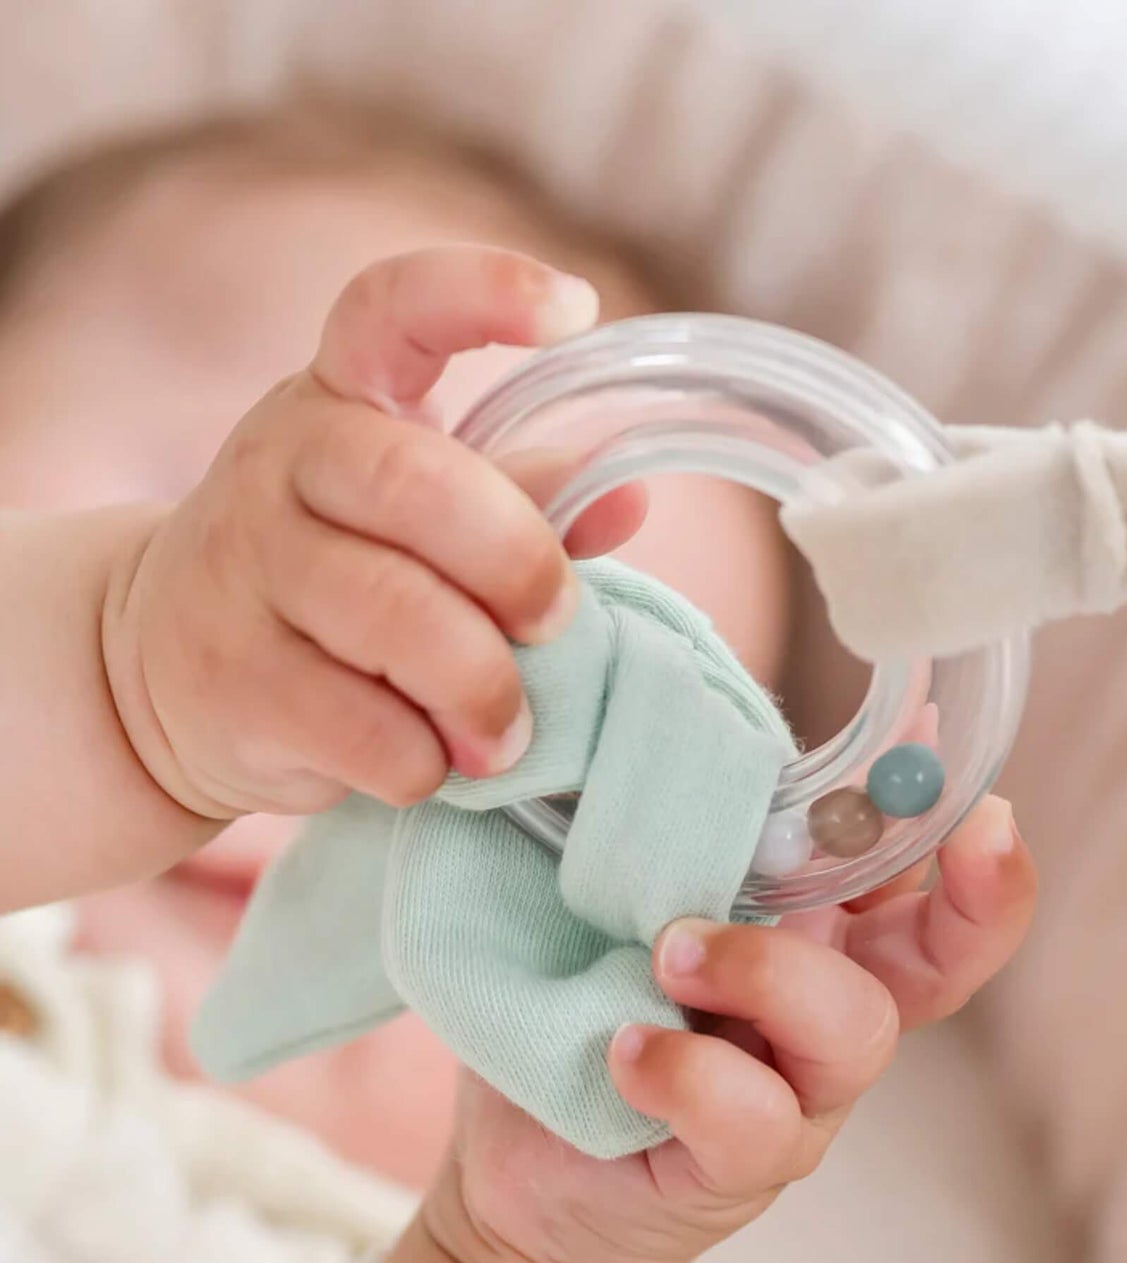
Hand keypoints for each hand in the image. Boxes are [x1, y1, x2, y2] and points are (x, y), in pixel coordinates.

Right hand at [101, 245, 644, 821]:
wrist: (156, 668)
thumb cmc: (330, 578)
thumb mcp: (412, 519)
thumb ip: (518, 501)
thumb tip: (627, 498)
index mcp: (339, 399)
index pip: (393, 307)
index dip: (485, 293)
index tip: (577, 310)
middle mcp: (280, 463)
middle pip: (419, 487)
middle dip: (516, 563)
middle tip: (555, 621)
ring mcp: (241, 567)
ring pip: (394, 617)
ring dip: (481, 689)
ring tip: (505, 735)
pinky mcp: (230, 677)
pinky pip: (361, 725)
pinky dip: (422, 759)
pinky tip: (430, 763)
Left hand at [421, 793, 1034, 1262]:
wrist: (523, 1164)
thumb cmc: (578, 1003)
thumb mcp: (626, 898)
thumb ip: (685, 832)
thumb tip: (713, 726)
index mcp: (811, 935)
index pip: (915, 875)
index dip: (947, 814)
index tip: (928, 735)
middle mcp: (821, 1011)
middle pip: (943, 960)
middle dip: (976, 896)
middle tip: (965, 832)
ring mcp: (794, 1095)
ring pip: (854, 1029)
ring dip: (766, 970)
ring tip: (668, 955)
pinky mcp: (737, 1166)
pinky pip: (752, 1120)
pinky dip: (688, 1072)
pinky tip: (623, 1050)